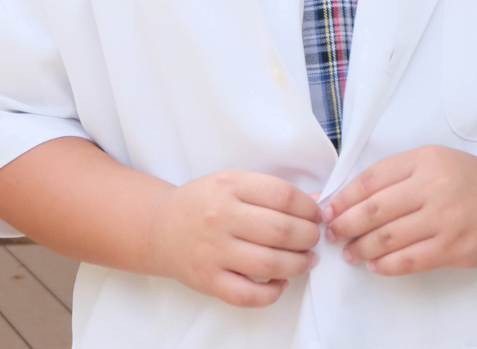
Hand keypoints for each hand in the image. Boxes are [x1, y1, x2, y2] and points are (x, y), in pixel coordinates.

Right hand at [149, 170, 320, 306]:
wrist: (160, 227)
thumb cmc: (203, 201)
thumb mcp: (233, 181)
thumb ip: (270, 190)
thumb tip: (316, 201)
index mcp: (230, 185)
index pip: (282, 195)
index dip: (308, 207)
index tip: (316, 214)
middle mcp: (222, 217)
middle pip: (280, 230)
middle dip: (308, 236)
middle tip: (314, 238)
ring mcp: (214, 252)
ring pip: (269, 264)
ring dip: (298, 264)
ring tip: (306, 260)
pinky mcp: (209, 281)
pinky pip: (248, 295)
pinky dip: (272, 292)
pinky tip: (281, 282)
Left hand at [322, 145, 476, 274]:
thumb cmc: (463, 178)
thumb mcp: (430, 160)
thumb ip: (394, 174)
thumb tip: (350, 197)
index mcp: (424, 160)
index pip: (373, 178)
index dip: (346, 196)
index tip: (329, 208)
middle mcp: (433, 188)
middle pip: (376, 209)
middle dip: (347, 224)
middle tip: (331, 233)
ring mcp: (444, 220)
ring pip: (390, 238)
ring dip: (362, 247)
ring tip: (349, 252)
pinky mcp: (454, 249)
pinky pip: (411, 260)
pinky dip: (387, 265)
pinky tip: (374, 265)